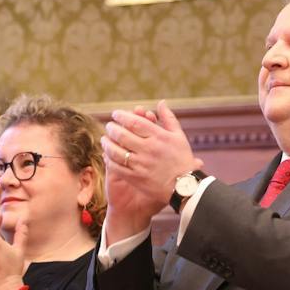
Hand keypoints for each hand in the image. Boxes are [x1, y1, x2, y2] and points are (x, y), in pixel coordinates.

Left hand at [102, 101, 203, 241]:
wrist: (184, 186)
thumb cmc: (182, 159)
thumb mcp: (179, 136)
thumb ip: (168, 118)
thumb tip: (161, 102)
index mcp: (159, 137)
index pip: (134, 122)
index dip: (122, 116)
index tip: (116, 114)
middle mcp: (148, 149)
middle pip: (122, 135)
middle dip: (112, 128)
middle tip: (109, 126)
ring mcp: (141, 164)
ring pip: (116, 151)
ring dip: (107, 143)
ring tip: (105, 139)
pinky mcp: (136, 178)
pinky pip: (116, 167)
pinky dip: (109, 159)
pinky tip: (107, 155)